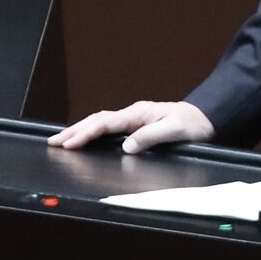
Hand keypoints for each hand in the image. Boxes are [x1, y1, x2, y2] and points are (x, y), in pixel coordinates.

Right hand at [47, 100, 214, 153]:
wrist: (207, 117)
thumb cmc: (194, 123)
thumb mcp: (175, 131)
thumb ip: (150, 137)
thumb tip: (127, 146)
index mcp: (139, 113)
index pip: (106, 123)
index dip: (86, 133)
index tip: (70, 144)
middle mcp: (134, 114)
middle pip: (97, 120)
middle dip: (74, 131)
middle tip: (53, 141)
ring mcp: (135, 118)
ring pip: (101, 122)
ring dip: (81, 130)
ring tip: (62, 140)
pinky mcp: (138, 125)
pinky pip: (109, 127)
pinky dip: (93, 131)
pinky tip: (86, 138)